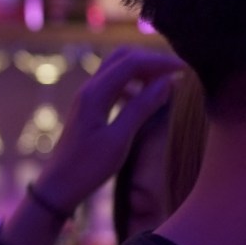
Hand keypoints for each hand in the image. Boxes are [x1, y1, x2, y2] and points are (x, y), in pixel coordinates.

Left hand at [34, 47, 183, 208]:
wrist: (58, 186)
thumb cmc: (87, 168)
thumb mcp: (119, 140)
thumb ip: (141, 108)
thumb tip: (167, 82)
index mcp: (94, 94)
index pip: (131, 62)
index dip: (160, 62)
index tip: (187, 70)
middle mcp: (89, 89)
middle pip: (123, 58)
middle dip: (151, 60)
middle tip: (178, 73)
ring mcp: (87, 97)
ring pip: (118, 69)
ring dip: (143, 71)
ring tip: (167, 84)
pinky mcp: (89, 108)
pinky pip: (114, 85)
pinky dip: (134, 84)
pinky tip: (147, 99)